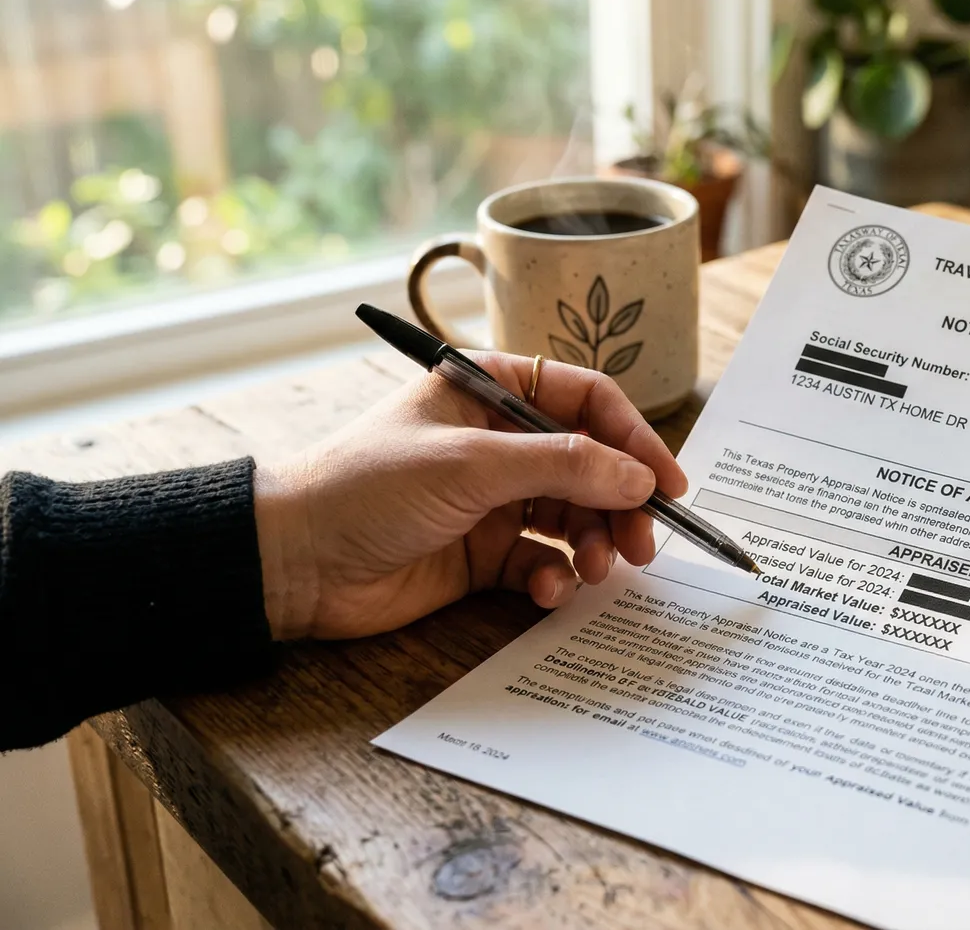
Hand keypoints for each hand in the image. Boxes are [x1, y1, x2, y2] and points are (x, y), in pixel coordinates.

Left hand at [252, 353, 687, 639]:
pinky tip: (547, 588)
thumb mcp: (472, 464)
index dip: (634, 438)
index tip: (668, 482)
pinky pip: (543, 560)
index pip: (586, 400)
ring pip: (573, 516)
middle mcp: (498, 441)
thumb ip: (563, 465)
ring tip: (597, 569)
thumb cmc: (367, 487)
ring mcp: (492, 499)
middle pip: (590, 464)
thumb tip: (640, 477)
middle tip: (643, 543)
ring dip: (594, 543)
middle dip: (621, 503)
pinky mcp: (482, 553)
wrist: (293, 562)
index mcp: (491, 391)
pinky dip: (555, 575)